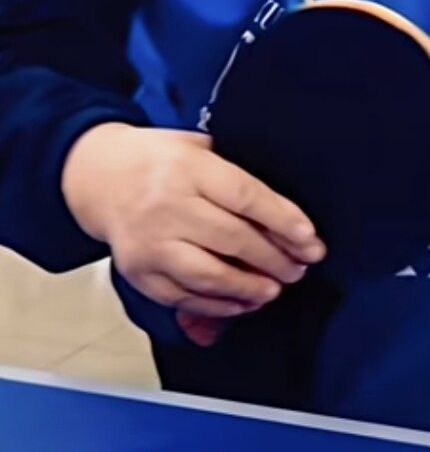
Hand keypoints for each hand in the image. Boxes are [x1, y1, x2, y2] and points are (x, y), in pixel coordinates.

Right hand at [63, 124, 324, 328]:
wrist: (98, 175)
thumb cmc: (159, 159)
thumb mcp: (199, 147)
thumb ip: (234, 173)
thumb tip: (284, 211)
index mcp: (189, 168)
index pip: (246, 196)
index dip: (283, 220)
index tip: (310, 239)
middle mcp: (167, 206)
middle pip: (232, 239)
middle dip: (274, 258)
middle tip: (300, 267)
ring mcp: (150, 243)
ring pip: (207, 275)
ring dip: (248, 287)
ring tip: (275, 289)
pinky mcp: (137, 271)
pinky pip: (182, 296)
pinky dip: (216, 304)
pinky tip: (241, 303)